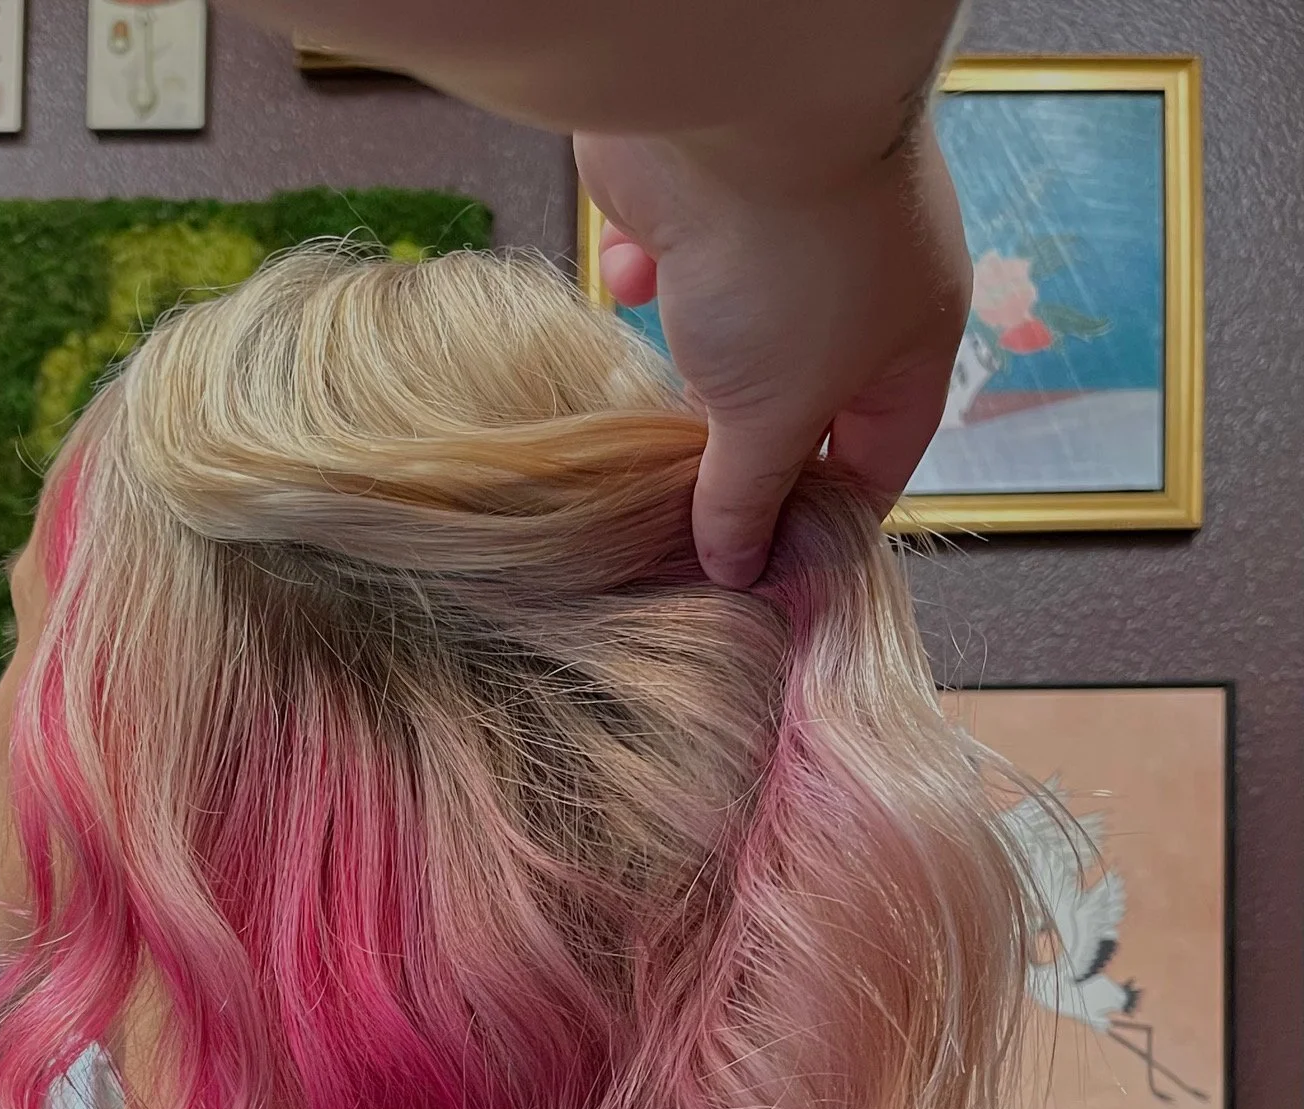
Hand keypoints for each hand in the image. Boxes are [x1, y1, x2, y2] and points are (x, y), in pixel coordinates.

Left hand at [576, 119, 970, 586]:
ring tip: (646, 434)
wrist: (731, 100)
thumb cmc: (791, 262)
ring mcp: (781, 239)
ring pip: (729, 339)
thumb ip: (746, 496)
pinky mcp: (704, 200)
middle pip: (799, 405)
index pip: (880, 459)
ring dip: (689, 375)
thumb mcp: (769, 412)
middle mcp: (857, 290)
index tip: (767, 573)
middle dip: (741, 456)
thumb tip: (735, 568)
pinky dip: (652, 280)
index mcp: (910, 342)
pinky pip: (676, 261)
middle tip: (687, 521)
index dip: (825, 521)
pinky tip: (634, 285)